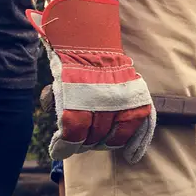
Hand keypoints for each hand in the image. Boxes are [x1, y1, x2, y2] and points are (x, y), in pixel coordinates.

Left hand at [27, 0, 156, 162]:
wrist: (92, 42)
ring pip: (115, 135)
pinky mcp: (138, 99)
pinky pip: (138, 126)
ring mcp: (123, 99)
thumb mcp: (58, 86)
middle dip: (85, 144)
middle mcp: (103, 99)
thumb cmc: (71, 66)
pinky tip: (128, 153)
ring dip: (105, 143)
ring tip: (99, 143)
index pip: (76, 131)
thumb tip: (64, 139)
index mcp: (80, 96)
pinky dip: (134, 141)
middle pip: (95, 135)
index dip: (67, 146)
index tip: (60, 150)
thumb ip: (61, 110)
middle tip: (80, 145)